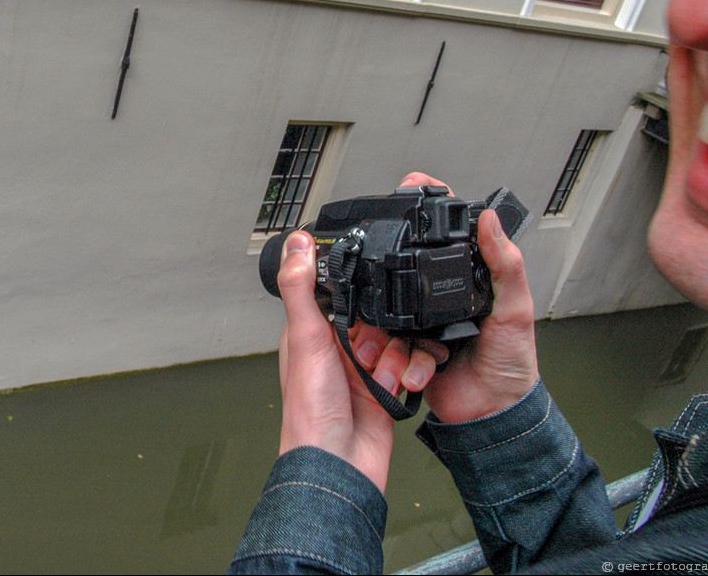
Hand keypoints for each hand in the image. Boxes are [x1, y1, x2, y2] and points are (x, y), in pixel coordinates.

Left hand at [276, 229, 438, 490]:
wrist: (339, 464)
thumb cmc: (310, 411)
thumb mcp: (304, 337)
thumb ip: (301, 287)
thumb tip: (296, 242)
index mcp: (312, 331)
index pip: (342, 292)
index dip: (357, 290)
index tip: (366, 294)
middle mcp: (338, 347)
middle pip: (377, 314)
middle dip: (381, 330)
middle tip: (365, 351)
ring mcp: (364, 368)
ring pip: (398, 337)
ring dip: (395, 355)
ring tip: (379, 375)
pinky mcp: (387, 387)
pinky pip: (412, 364)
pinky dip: (409, 373)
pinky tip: (396, 385)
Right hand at [399, 173, 539, 423]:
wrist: (493, 417)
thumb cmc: (513, 365)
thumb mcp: (517, 310)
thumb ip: (506, 265)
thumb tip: (491, 220)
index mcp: (467, 282)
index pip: (445, 238)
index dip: (426, 212)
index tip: (409, 188)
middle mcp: (440, 298)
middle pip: (402, 271)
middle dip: (385, 277)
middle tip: (373, 274)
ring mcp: (420, 324)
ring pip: (388, 311)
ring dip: (386, 335)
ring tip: (396, 350)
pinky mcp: (406, 351)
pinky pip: (387, 345)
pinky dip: (393, 359)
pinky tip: (407, 369)